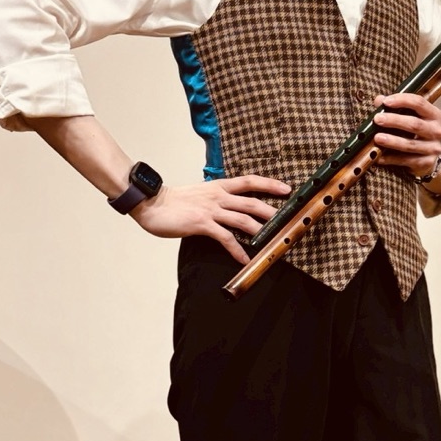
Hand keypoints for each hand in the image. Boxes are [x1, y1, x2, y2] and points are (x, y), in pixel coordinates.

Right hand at [131, 174, 289, 265]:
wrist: (151, 203)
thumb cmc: (174, 201)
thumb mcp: (201, 193)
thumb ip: (217, 198)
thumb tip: (231, 205)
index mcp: (219, 186)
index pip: (250, 181)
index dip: (270, 184)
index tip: (287, 189)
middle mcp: (218, 196)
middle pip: (252, 202)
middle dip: (273, 212)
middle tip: (289, 220)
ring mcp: (211, 210)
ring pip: (243, 220)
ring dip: (260, 231)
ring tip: (274, 241)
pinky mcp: (202, 224)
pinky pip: (225, 238)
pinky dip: (237, 250)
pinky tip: (245, 259)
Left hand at [372, 91, 440, 190]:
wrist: (430, 156)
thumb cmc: (417, 132)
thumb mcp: (411, 116)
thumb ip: (396, 107)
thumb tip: (379, 100)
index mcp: (435, 115)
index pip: (419, 103)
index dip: (402, 100)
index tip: (386, 102)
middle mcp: (437, 131)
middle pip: (414, 124)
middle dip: (394, 121)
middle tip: (377, 119)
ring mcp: (433, 148)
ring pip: (410, 144)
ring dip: (392, 141)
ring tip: (377, 138)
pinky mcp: (427, 162)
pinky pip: (406, 160)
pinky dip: (391, 159)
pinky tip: (379, 157)